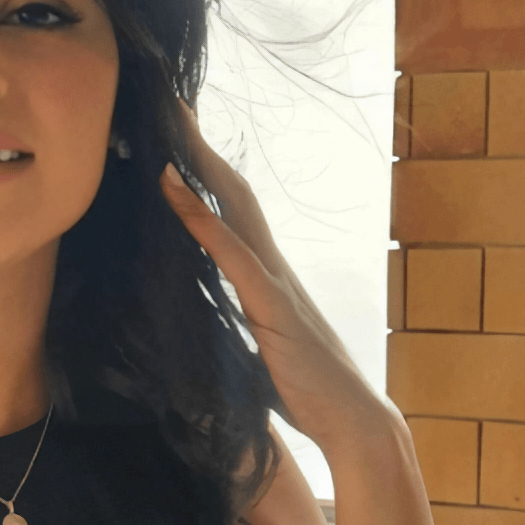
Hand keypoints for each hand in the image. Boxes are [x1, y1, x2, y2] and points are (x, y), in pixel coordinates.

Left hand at [162, 98, 405, 461]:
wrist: (354, 422)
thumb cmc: (306, 389)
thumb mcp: (259, 347)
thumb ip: (238, 320)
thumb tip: (206, 316)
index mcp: (266, 275)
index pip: (231, 210)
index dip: (204, 172)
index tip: (177, 136)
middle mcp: (272, 266)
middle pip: (233, 191)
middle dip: (200, 147)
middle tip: (171, 102)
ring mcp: (275, 283)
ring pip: (235, 207)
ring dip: (199, 165)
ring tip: (170, 125)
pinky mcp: (274, 308)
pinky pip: (233, 255)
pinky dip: (202, 220)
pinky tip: (174, 190)